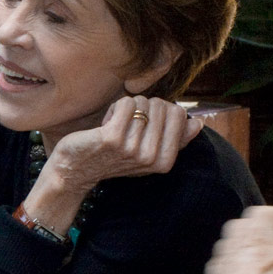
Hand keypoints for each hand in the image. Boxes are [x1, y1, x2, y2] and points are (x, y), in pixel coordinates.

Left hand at [46, 96, 203, 189]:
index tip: (144, 125)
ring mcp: (132, 148)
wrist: (74, 170)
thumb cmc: (112, 157)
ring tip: (114, 127)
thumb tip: (198, 123)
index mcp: (164, 162)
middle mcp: (151, 157)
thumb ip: (174, 140)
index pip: (180, 114)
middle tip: (127, 126)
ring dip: (127, 109)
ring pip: (143, 103)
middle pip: (162, 106)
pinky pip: (127, 103)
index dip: (161, 110)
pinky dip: (116, 107)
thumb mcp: (147, 153)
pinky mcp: (112, 138)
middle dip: (144, 107)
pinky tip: (105, 124)